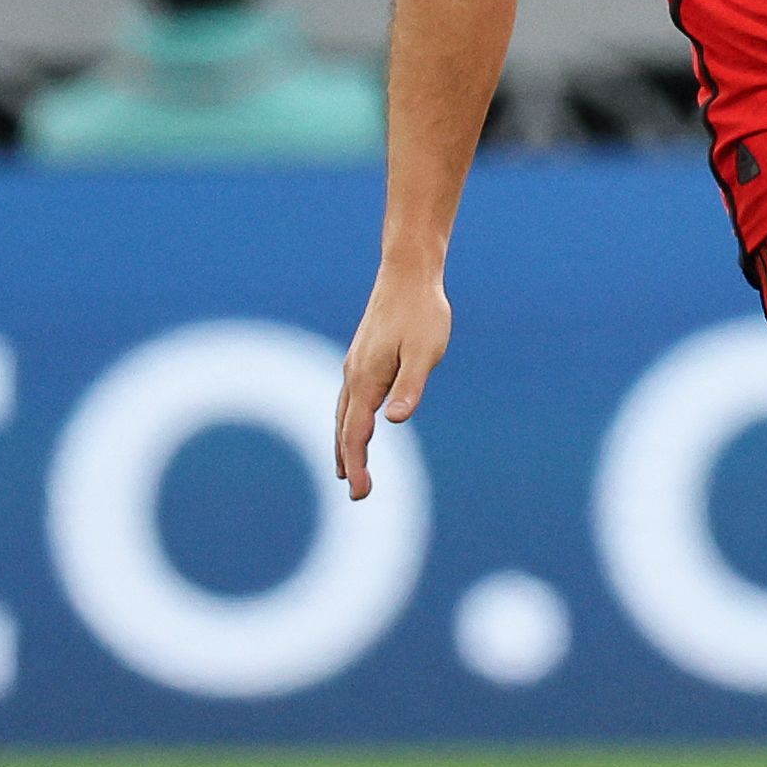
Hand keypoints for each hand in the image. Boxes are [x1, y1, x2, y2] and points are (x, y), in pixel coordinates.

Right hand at [335, 261, 451, 499]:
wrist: (408, 273)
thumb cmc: (422, 313)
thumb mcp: (424, 352)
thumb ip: (410, 386)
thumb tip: (393, 420)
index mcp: (367, 379)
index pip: (356, 432)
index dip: (357, 464)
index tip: (361, 493)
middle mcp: (354, 375)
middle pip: (343, 428)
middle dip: (349, 461)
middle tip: (358, 494)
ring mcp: (355, 365)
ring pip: (342, 414)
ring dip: (343, 443)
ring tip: (346, 469)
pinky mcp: (362, 357)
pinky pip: (348, 399)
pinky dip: (347, 421)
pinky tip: (355, 423)